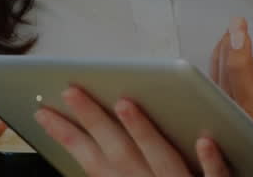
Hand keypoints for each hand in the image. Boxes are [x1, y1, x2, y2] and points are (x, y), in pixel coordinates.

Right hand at [35, 86, 228, 176]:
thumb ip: (124, 162)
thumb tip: (107, 117)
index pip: (92, 160)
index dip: (67, 136)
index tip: (42, 111)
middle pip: (120, 153)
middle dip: (94, 121)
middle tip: (71, 90)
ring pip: (162, 159)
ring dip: (142, 132)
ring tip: (125, 103)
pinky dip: (210, 160)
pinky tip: (205, 139)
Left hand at [211, 18, 252, 135]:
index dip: (243, 82)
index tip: (240, 40)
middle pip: (237, 106)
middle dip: (235, 65)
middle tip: (239, 27)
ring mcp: (245, 117)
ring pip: (221, 94)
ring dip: (224, 56)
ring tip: (238, 25)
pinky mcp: (231, 103)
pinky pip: (214, 85)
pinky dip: (218, 57)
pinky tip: (230, 35)